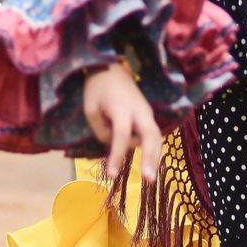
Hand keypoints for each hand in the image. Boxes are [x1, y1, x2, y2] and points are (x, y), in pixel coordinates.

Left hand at [83, 62, 162, 185]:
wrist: (111, 67)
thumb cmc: (98, 87)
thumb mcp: (91, 109)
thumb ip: (101, 131)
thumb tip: (113, 146)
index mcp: (122, 108)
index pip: (121, 136)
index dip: (117, 156)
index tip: (112, 175)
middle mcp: (139, 110)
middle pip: (150, 136)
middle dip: (151, 158)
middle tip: (150, 179)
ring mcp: (146, 112)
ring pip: (156, 136)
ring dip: (155, 156)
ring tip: (151, 176)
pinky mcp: (147, 114)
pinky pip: (153, 134)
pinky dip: (154, 149)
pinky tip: (151, 163)